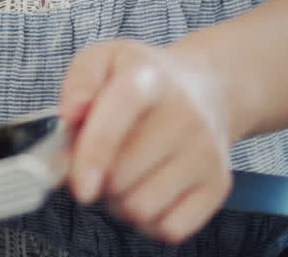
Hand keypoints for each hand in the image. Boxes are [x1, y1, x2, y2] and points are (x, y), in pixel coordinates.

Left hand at [58, 39, 234, 243]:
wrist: (206, 89)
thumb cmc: (144, 80)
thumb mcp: (105, 59)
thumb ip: (79, 83)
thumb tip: (69, 115)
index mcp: (149, 79)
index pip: (118, 120)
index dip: (93, 155)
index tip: (79, 186)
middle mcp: (185, 116)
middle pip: (120, 178)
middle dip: (95, 178)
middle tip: (98, 162)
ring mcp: (206, 153)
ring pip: (140, 208)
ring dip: (118, 202)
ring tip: (123, 175)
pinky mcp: (218, 185)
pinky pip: (169, 228)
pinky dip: (148, 222)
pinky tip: (146, 192)